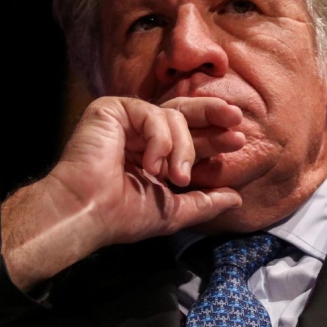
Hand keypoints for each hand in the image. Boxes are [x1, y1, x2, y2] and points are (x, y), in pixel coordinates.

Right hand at [0, 96, 245, 290]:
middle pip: (185, 113)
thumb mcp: (174, 210)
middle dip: (212, 115)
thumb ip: (205, 202)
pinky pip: (152, 114)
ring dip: (183, 148)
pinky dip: (160, 140)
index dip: (214, 138)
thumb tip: (237, 199)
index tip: (238, 141)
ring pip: (173, 116)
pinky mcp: (111, 110)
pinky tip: (152, 165)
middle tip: (235, 119)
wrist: (88, 212)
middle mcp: (140, 134)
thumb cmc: (122, 215)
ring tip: (178, 177)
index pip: (190, 138)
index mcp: (153, 155)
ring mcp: (126, 121)